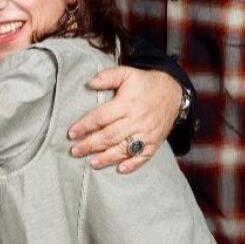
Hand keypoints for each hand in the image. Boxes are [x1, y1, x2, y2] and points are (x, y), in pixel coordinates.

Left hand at [67, 68, 181, 173]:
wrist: (173, 91)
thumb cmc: (144, 83)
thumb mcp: (126, 73)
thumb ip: (107, 76)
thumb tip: (88, 83)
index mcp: (126, 104)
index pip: (101, 117)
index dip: (85, 126)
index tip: (71, 133)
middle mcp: (136, 120)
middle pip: (109, 136)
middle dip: (90, 145)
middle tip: (74, 151)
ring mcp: (147, 133)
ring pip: (123, 149)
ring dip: (106, 158)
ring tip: (91, 162)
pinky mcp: (155, 142)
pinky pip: (144, 157)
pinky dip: (132, 165)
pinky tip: (120, 169)